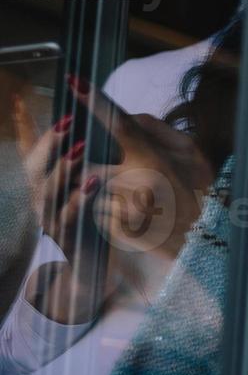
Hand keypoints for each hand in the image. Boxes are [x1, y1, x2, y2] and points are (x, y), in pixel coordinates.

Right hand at [13, 88, 107, 321]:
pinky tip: (93, 183)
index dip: (28, 131)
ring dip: (63, 168)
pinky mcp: (67, 239)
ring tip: (80, 147)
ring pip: (49, 193)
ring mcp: (51, 221)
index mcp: (44, 186)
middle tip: (67, 121)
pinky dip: (79, 199)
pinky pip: (69, 217)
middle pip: (35, 170)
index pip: (31, 155)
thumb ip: (79, 163)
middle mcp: (42, 202)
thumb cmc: (89, 221)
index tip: (30, 104)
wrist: (92, 270)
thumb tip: (84, 130)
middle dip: (49, 144)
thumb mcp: (83, 187)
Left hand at [63, 74, 209, 261]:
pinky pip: (96, 211)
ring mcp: (125, 206)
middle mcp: (138, 180)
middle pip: (92, 164)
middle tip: (124, 179)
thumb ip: (158, 130)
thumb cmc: (199, 193)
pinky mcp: (115, 228)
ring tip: (137, 203)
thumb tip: (128, 116)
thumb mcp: (192, 154)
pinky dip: (108, 211)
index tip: (73, 80)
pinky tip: (133, 218)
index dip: (93, 101)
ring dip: (104, 193)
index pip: (118, 122)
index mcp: (156, 156)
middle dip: (95, 169)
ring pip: (93, 189)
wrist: (205, 241)